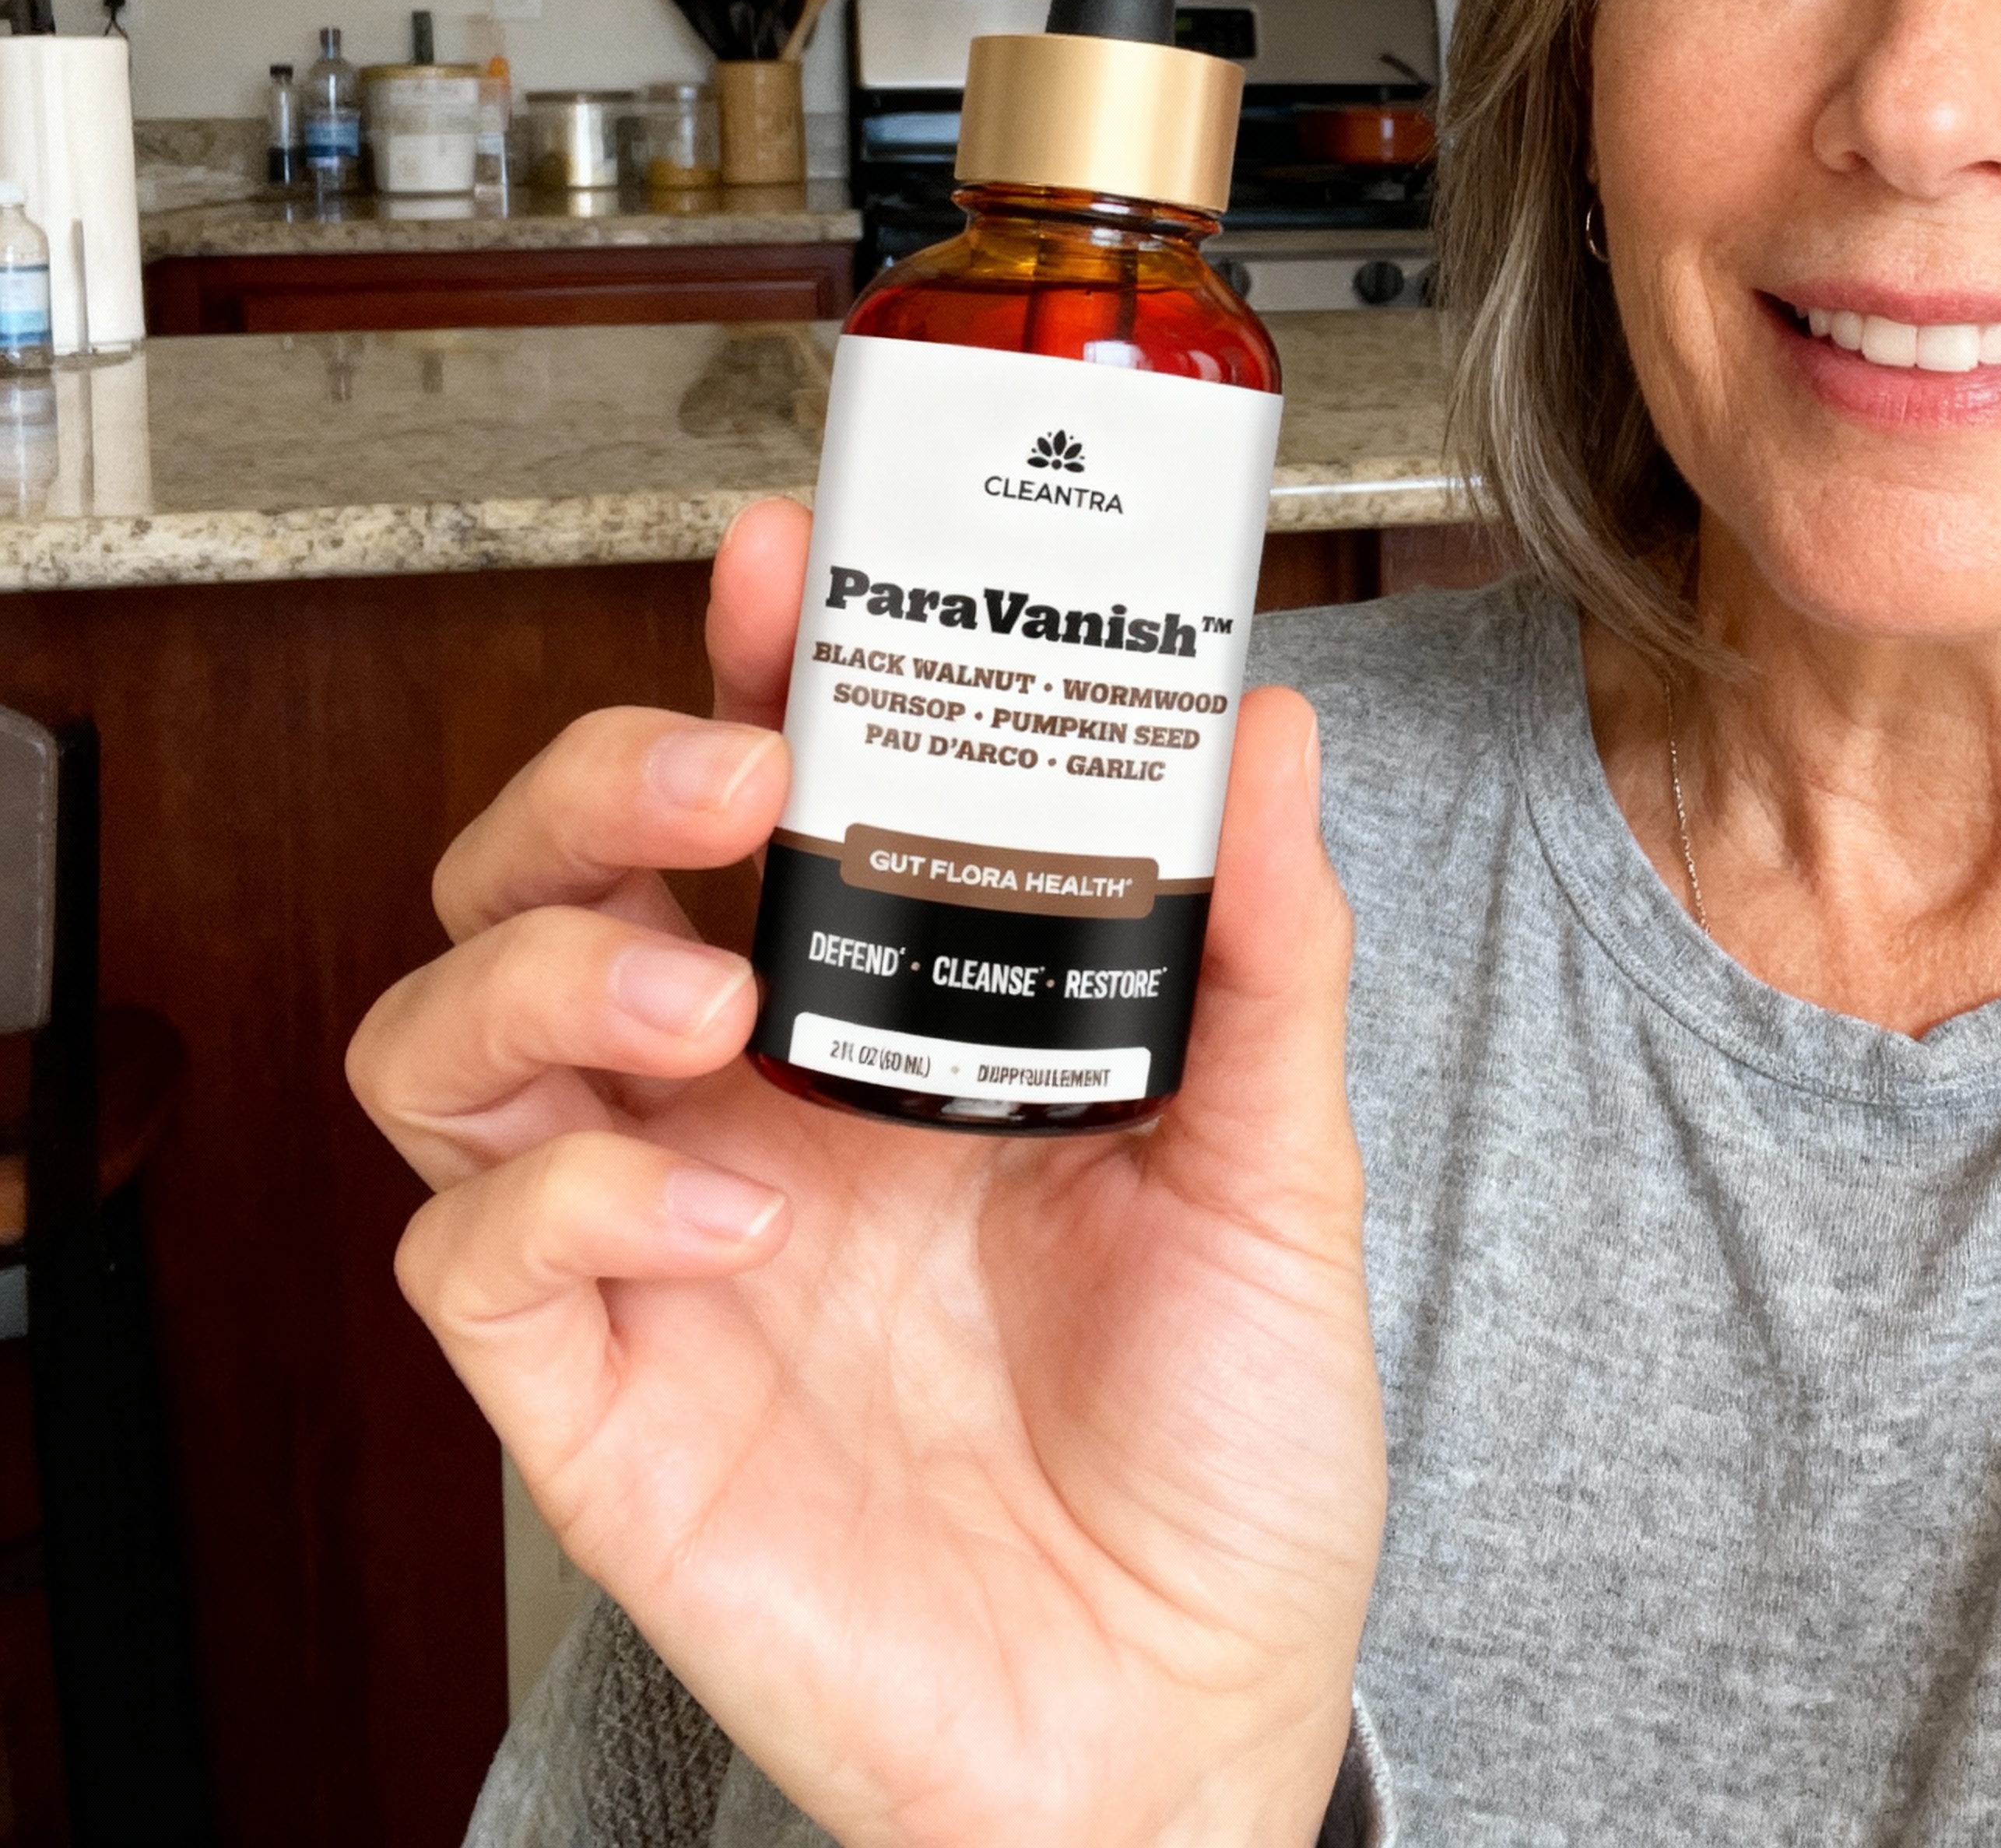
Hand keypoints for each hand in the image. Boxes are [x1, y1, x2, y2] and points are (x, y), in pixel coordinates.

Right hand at [348, 501, 1382, 1847]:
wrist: (1185, 1715)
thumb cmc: (1224, 1443)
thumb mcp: (1280, 1167)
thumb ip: (1266, 949)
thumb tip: (1274, 724)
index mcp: (889, 1024)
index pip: (753, 802)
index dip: (737, 663)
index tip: (785, 559)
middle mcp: (745, 1107)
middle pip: (546, 874)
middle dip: (596, 770)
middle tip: (731, 760)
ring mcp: (655, 1248)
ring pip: (444, 1031)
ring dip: (544, 956)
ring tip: (710, 981)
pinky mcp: (601, 1403)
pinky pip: (474, 1255)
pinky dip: (576, 1196)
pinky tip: (727, 1213)